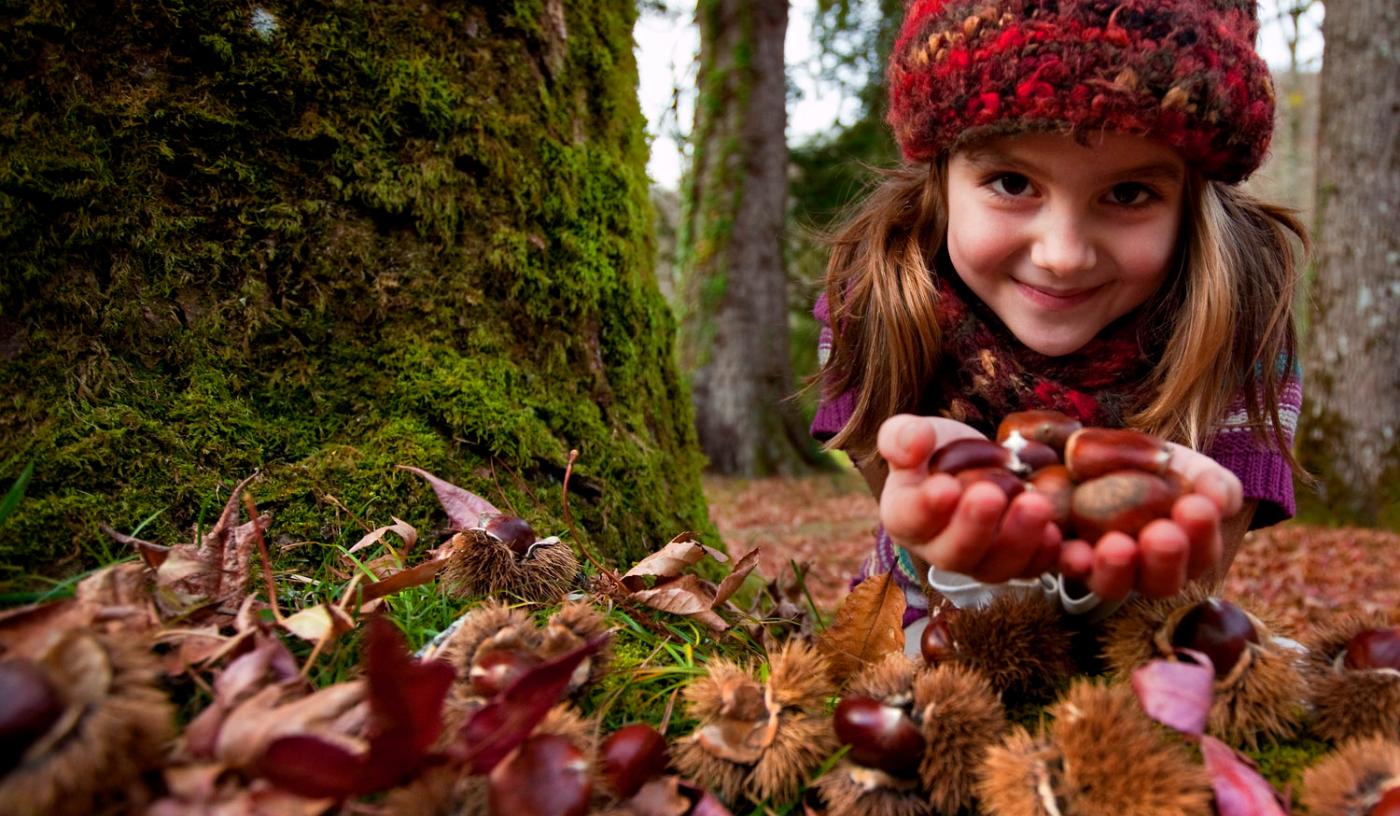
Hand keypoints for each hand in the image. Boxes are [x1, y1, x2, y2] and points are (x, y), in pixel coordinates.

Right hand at [877, 414, 1062, 583]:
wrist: (975, 464)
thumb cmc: (936, 450)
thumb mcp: (913, 433)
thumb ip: (901, 436)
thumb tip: (915, 440)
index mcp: (905, 518)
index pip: (909, 519)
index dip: (926, 508)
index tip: (945, 486)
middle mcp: (939, 549)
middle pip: (953, 554)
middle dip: (974, 527)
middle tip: (991, 495)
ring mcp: (982, 560)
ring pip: (996, 566)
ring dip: (1018, 540)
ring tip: (1036, 504)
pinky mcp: (1020, 560)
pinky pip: (1035, 567)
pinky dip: (1052, 557)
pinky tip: (1064, 538)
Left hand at [1058, 442, 1242, 600]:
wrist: (1097, 453)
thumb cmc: (1155, 467)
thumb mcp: (1188, 466)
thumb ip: (1212, 482)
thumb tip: (1220, 499)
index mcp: (1186, 551)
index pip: (1200, 554)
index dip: (1202, 535)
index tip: (1197, 506)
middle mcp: (1146, 571)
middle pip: (1161, 582)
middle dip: (1165, 560)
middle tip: (1163, 535)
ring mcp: (1103, 570)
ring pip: (1111, 586)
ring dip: (1116, 569)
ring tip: (1118, 546)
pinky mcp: (1065, 558)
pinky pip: (1064, 565)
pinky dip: (1066, 557)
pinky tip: (1071, 546)